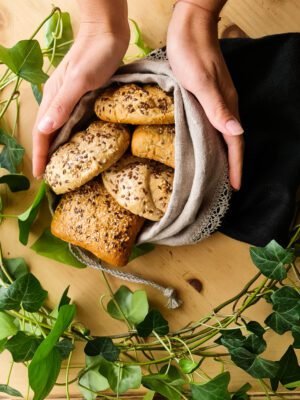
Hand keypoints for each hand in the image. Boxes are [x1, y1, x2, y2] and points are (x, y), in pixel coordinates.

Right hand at [32, 22, 129, 177]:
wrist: (107, 33)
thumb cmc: (95, 55)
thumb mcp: (80, 81)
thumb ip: (63, 104)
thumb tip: (45, 129)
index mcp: (53, 98)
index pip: (41, 132)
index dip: (40, 155)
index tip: (41, 176)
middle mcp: (58, 100)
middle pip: (47, 132)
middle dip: (46, 154)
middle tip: (52, 177)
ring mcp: (69, 98)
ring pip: (59, 127)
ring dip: (58, 147)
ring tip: (63, 165)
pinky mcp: (83, 96)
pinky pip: (71, 121)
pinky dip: (70, 135)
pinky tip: (78, 143)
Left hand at [167, 1, 243, 189]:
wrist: (189, 28)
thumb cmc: (192, 54)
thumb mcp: (202, 83)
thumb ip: (217, 108)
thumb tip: (237, 133)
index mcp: (227, 106)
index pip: (235, 143)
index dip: (236, 166)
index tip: (235, 186)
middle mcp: (226, 106)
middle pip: (232, 142)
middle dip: (232, 165)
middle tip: (226, 186)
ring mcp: (218, 101)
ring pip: (224, 134)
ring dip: (223, 154)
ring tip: (218, 172)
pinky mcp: (208, 96)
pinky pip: (215, 125)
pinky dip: (213, 140)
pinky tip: (206, 145)